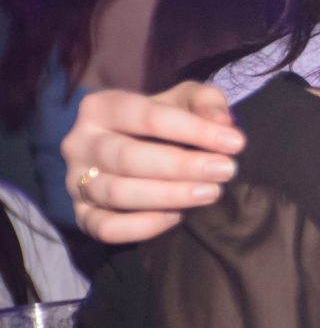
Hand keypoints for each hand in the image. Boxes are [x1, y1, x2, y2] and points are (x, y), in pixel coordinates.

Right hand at [63, 83, 242, 243]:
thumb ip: (205, 102)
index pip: (147, 116)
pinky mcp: (81, 215)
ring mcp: (76, 181)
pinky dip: (143, 226)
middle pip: (129, 157)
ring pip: (118, 193)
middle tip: (226, 171)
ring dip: (169, 196)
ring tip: (211, 193)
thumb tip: (223, 123)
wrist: (133, 148)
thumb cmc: (163, 122)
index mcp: (101, 107)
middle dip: (183, 166)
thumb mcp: (184, 100)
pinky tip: (177, 216)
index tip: (235, 143)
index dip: (194, 130)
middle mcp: (80, 143)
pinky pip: (106, 227)